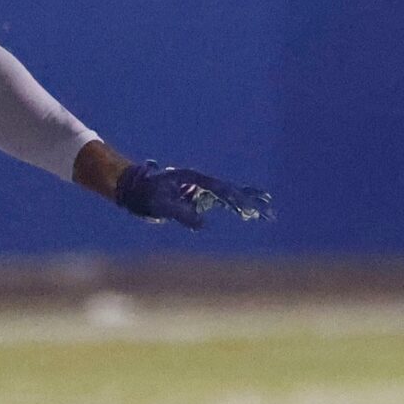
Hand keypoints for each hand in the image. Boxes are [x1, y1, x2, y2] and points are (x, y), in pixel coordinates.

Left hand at [114, 160, 273, 229]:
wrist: (135, 189)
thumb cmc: (147, 195)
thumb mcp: (162, 206)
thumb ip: (182, 213)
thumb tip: (203, 224)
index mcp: (194, 179)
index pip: (220, 190)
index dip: (235, 199)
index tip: (249, 210)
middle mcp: (201, 183)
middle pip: (230, 191)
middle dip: (249, 201)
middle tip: (268, 211)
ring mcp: (201, 190)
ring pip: (230, 197)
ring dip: (248, 204)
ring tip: (267, 213)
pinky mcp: (199, 198)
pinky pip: (222, 203)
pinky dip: (236, 208)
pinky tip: (248, 214)